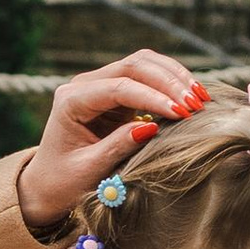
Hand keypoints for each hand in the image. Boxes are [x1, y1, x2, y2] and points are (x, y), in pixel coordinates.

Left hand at [13, 56, 208, 234]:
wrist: (48, 185)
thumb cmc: (64, 182)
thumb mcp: (90, 170)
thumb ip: (118, 146)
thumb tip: (153, 126)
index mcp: (70, 101)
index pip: (118, 88)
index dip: (152, 97)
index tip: (181, 113)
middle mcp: (84, 85)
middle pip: (133, 66)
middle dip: (168, 82)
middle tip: (197, 104)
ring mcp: (100, 84)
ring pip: (143, 63)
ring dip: (174, 77)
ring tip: (201, 98)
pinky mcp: (116, 92)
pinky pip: (147, 76)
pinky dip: (170, 83)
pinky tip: (192, 95)